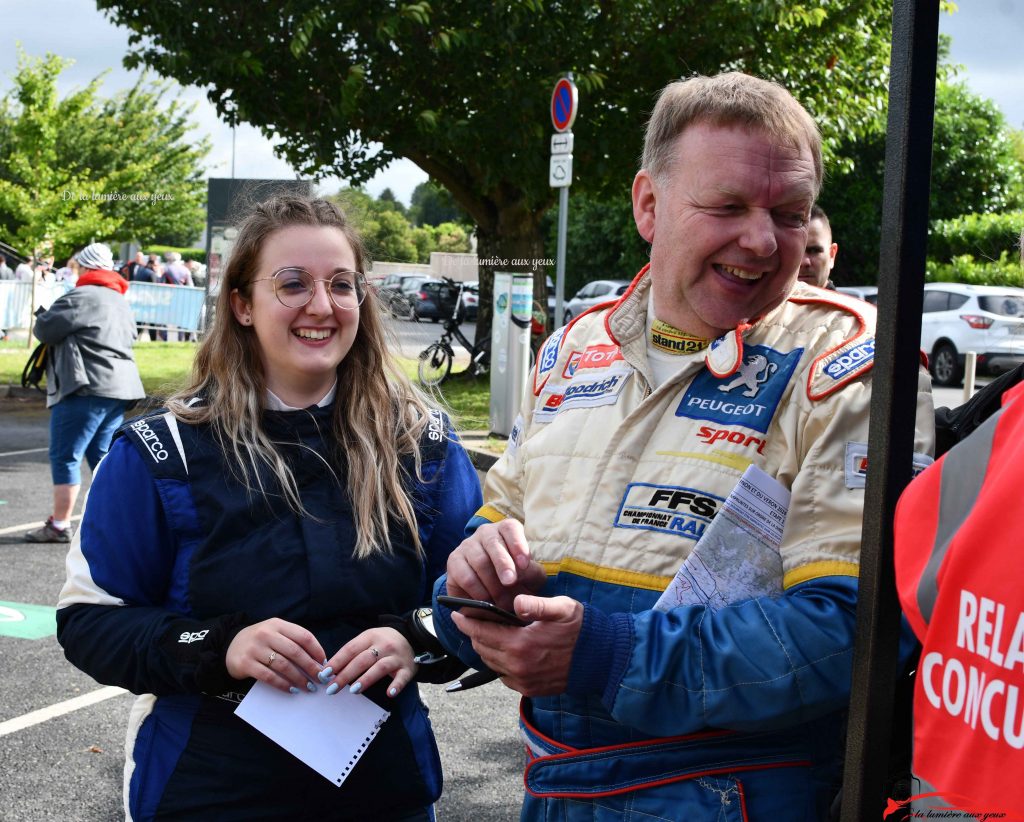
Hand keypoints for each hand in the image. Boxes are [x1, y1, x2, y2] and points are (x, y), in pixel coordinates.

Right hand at [225, 618, 326, 693]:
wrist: (228, 646)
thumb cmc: (260, 641)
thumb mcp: (274, 633)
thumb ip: (292, 641)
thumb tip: (318, 660)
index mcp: (277, 624)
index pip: (303, 636)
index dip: (316, 650)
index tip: (324, 662)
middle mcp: (266, 634)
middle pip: (295, 652)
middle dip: (311, 667)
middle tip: (320, 678)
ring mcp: (255, 649)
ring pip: (283, 665)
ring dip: (299, 678)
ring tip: (309, 686)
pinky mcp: (246, 664)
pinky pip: (269, 677)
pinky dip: (283, 684)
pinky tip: (292, 689)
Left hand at [322, 628, 414, 698]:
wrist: (413, 637)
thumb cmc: (383, 642)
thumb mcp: (369, 639)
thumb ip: (353, 652)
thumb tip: (331, 670)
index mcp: (370, 636)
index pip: (351, 649)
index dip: (337, 661)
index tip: (325, 674)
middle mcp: (383, 645)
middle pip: (362, 660)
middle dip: (345, 675)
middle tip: (332, 689)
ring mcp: (396, 657)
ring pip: (380, 668)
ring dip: (366, 679)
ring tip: (353, 691)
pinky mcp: (407, 668)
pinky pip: (402, 677)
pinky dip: (396, 685)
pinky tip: (390, 693)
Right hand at [445, 520, 545, 612]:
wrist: (490, 590)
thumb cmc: (516, 578)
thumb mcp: (530, 576)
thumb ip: (532, 575)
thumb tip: (523, 577)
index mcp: (506, 530)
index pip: (510, 528)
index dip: (518, 544)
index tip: (525, 564)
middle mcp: (485, 533)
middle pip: (493, 544)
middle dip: (503, 564)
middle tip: (510, 582)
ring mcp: (467, 546)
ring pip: (479, 561)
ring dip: (492, 584)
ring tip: (502, 601)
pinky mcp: (453, 562)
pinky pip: (465, 577)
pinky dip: (477, 591)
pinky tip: (486, 601)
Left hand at [451, 594, 582, 695]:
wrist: (601, 660)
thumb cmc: (581, 630)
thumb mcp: (562, 609)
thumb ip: (536, 604)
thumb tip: (516, 602)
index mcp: (522, 645)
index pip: (483, 634)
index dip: (467, 623)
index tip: (456, 614)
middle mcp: (518, 667)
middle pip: (483, 650)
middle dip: (475, 635)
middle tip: (471, 621)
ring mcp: (524, 682)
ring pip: (492, 664)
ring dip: (486, 649)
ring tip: (486, 634)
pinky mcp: (531, 690)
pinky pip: (505, 677)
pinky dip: (500, 663)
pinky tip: (505, 651)